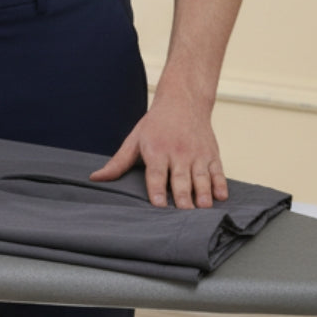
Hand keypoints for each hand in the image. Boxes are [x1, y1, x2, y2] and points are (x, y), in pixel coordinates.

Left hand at [89, 90, 227, 208]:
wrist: (182, 102)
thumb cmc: (156, 125)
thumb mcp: (134, 140)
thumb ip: (118, 162)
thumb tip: (96, 178)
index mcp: (157, 150)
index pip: (156, 174)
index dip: (157, 190)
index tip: (159, 206)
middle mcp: (178, 153)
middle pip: (180, 179)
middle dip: (183, 197)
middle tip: (184, 214)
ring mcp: (197, 155)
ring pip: (201, 178)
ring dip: (203, 194)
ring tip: (202, 209)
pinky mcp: (212, 155)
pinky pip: (218, 172)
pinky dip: (220, 185)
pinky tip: (220, 197)